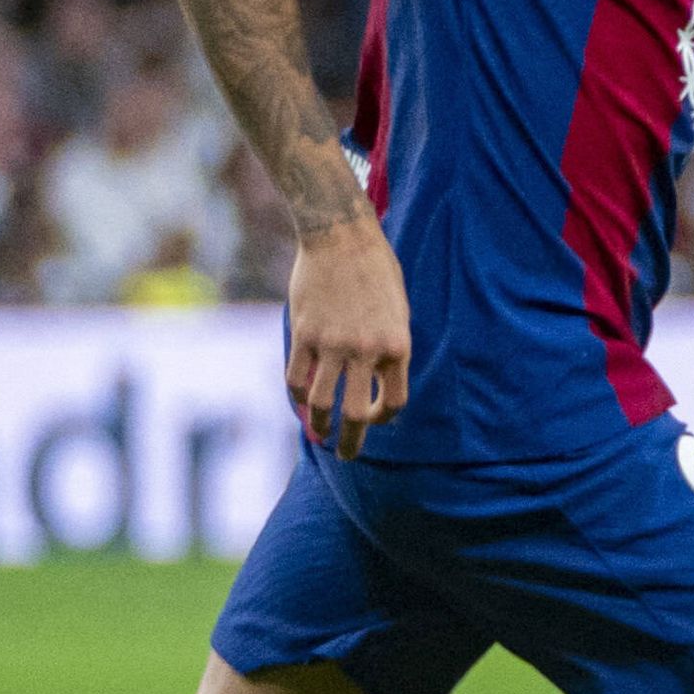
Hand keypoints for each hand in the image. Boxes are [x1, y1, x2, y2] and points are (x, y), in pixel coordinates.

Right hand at [286, 214, 412, 456]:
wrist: (341, 237)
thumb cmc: (376, 273)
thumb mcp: (397, 311)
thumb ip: (387, 349)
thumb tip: (373, 385)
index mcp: (398, 345)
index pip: (394, 402)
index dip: (385, 418)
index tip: (376, 419)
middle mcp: (366, 350)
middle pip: (358, 414)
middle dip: (353, 443)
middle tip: (348, 456)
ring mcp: (332, 344)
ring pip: (321, 403)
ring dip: (320, 426)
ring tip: (321, 435)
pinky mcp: (304, 334)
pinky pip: (296, 379)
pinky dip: (297, 397)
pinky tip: (301, 402)